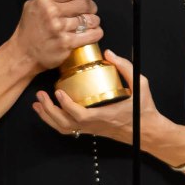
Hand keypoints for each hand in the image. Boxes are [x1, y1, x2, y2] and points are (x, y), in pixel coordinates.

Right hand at [12, 0, 102, 72]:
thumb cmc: (28, 32)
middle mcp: (52, 12)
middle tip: (92, 10)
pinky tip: (95, 32)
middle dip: (92, 7)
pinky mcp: (67, 43)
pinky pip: (91, 35)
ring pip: (90, 19)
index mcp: (45, 0)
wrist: (23, 54)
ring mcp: (60, 28)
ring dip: (95, 21)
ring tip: (92, 23)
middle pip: (85, 4)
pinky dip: (96, 33)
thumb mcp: (32, 7)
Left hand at [32, 50, 160, 144]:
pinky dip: (54, 121)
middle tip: (41, 95)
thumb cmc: (143, 109)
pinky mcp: (89, 129)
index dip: (66, 105)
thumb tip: (108, 53)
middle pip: (65, 124)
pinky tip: (47, 111)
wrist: (146, 131)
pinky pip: (68, 129)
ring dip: (48, 117)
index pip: (80, 115)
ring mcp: (90, 129)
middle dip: (49, 111)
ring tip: (38, 103)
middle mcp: (94, 125)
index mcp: (105, 115)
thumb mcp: (140, 85)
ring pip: (64, 128)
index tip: (58, 92)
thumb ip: (125, 68)